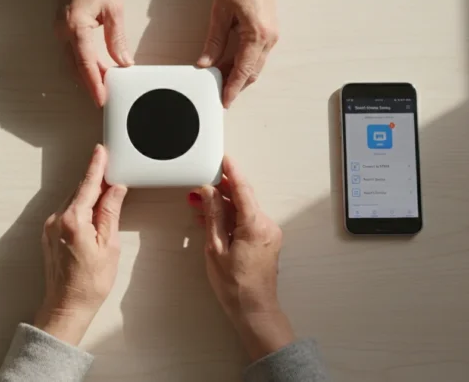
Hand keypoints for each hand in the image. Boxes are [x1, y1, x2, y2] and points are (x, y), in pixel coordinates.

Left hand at [34, 144, 127, 344]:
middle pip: (80, 191)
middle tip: (113, 173)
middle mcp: (57, 220)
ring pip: (73, 202)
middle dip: (96, 181)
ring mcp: (50, 227)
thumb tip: (115, 190)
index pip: (88, 185)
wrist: (66, 306)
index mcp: (73, 220)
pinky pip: (67, 213)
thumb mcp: (109, 246)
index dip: (96, 166)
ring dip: (88, 196)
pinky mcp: (49, 235)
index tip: (101, 151)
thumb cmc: (89, 284)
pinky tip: (92, 214)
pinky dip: (80, 208)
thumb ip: (110, 213)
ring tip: (107, 197)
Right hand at [53, 0, 133, 106]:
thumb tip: (123, 60)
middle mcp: (63, 31)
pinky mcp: (63, 29)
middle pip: (77, 68)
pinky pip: (72, 53)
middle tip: (107, 97)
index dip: (94, 84)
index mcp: (76, 26)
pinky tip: (97, 68)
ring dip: (88, 76)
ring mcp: (60, 31)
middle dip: (91, 85)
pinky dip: (84, 64)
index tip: (101, 99)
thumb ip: (117, 38)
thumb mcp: (113, 7)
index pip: (86, 63)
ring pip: (73, 63)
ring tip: (105, 85)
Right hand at [188, 156, 294, 360]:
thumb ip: (213, 216)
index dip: (231, 172)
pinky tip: (212, 220)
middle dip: (221, 190)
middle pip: (243, 198)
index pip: (243, 189)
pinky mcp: (265, 240)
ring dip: (223, 206)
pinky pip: (246, 221)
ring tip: (199, 204)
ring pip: (243, 210)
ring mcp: (268, 233)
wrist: (254, 309)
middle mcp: (267, 226)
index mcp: (255, 225)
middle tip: (200, 184)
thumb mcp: (216, 248)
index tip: (223, 159)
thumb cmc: (235, 286)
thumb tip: (208, 192)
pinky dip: (230, 218)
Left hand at [197, 0, 284, 107]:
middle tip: (220, 95)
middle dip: (236, 86)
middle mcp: (268, 39)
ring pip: (255, 66)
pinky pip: (257, 57)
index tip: (225, 101)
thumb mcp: (221, 13)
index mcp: (257, 35)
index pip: (244, 70)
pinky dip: (244, 65)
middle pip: (252, 73)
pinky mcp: (268, 34)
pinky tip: (230, 66)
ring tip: (221, 82)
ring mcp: (271, 38)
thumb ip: (214, 41)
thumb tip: (205, 62)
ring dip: (239, 76)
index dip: (233, 88)